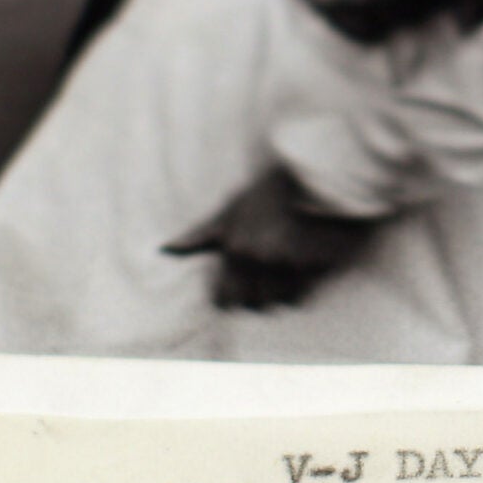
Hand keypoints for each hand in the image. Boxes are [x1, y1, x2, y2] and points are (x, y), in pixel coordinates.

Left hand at [163, 166, 380, 310]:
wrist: (317, 176)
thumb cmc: (270, 192)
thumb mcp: (232, 208)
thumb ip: (200, 234)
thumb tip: (166, 249)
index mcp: (235, 248)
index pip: (223, 300)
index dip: (228, 297)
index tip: (236, 288)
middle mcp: (259, 259)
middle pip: (251, 305)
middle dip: (257, 295)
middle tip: (265, 277)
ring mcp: (289, 265)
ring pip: (276, 304)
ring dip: (279, 293)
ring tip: (284, 270)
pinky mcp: (315, 269)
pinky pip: (299, 299)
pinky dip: (299, 290)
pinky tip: (300, 270)